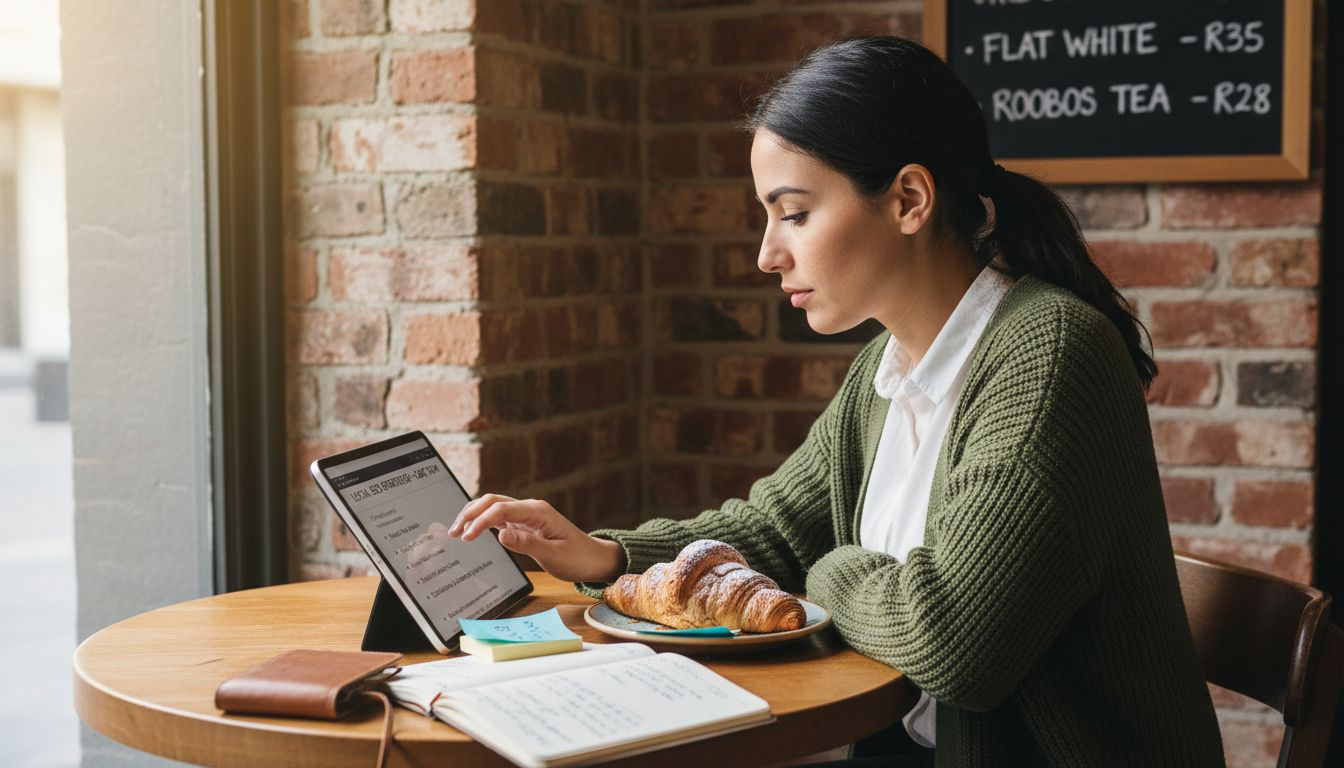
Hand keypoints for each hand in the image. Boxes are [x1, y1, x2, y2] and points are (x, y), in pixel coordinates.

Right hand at [448, 494, 625, 583]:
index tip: (465, 538)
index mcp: (538, 511)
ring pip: (493, 507)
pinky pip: (499, 518)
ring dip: (473, 516)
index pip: (501, 509)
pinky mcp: (524, 525)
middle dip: (470, 513)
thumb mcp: (553, 555)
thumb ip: (526, 544)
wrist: (593, 559)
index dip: (480, 521)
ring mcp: (526, 516)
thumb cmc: (577, 558)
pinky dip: (482, 522)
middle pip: (493, 501)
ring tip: (455, 531)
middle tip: (452, 532)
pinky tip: (471, 531)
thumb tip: (500, 535)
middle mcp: (530, 509)